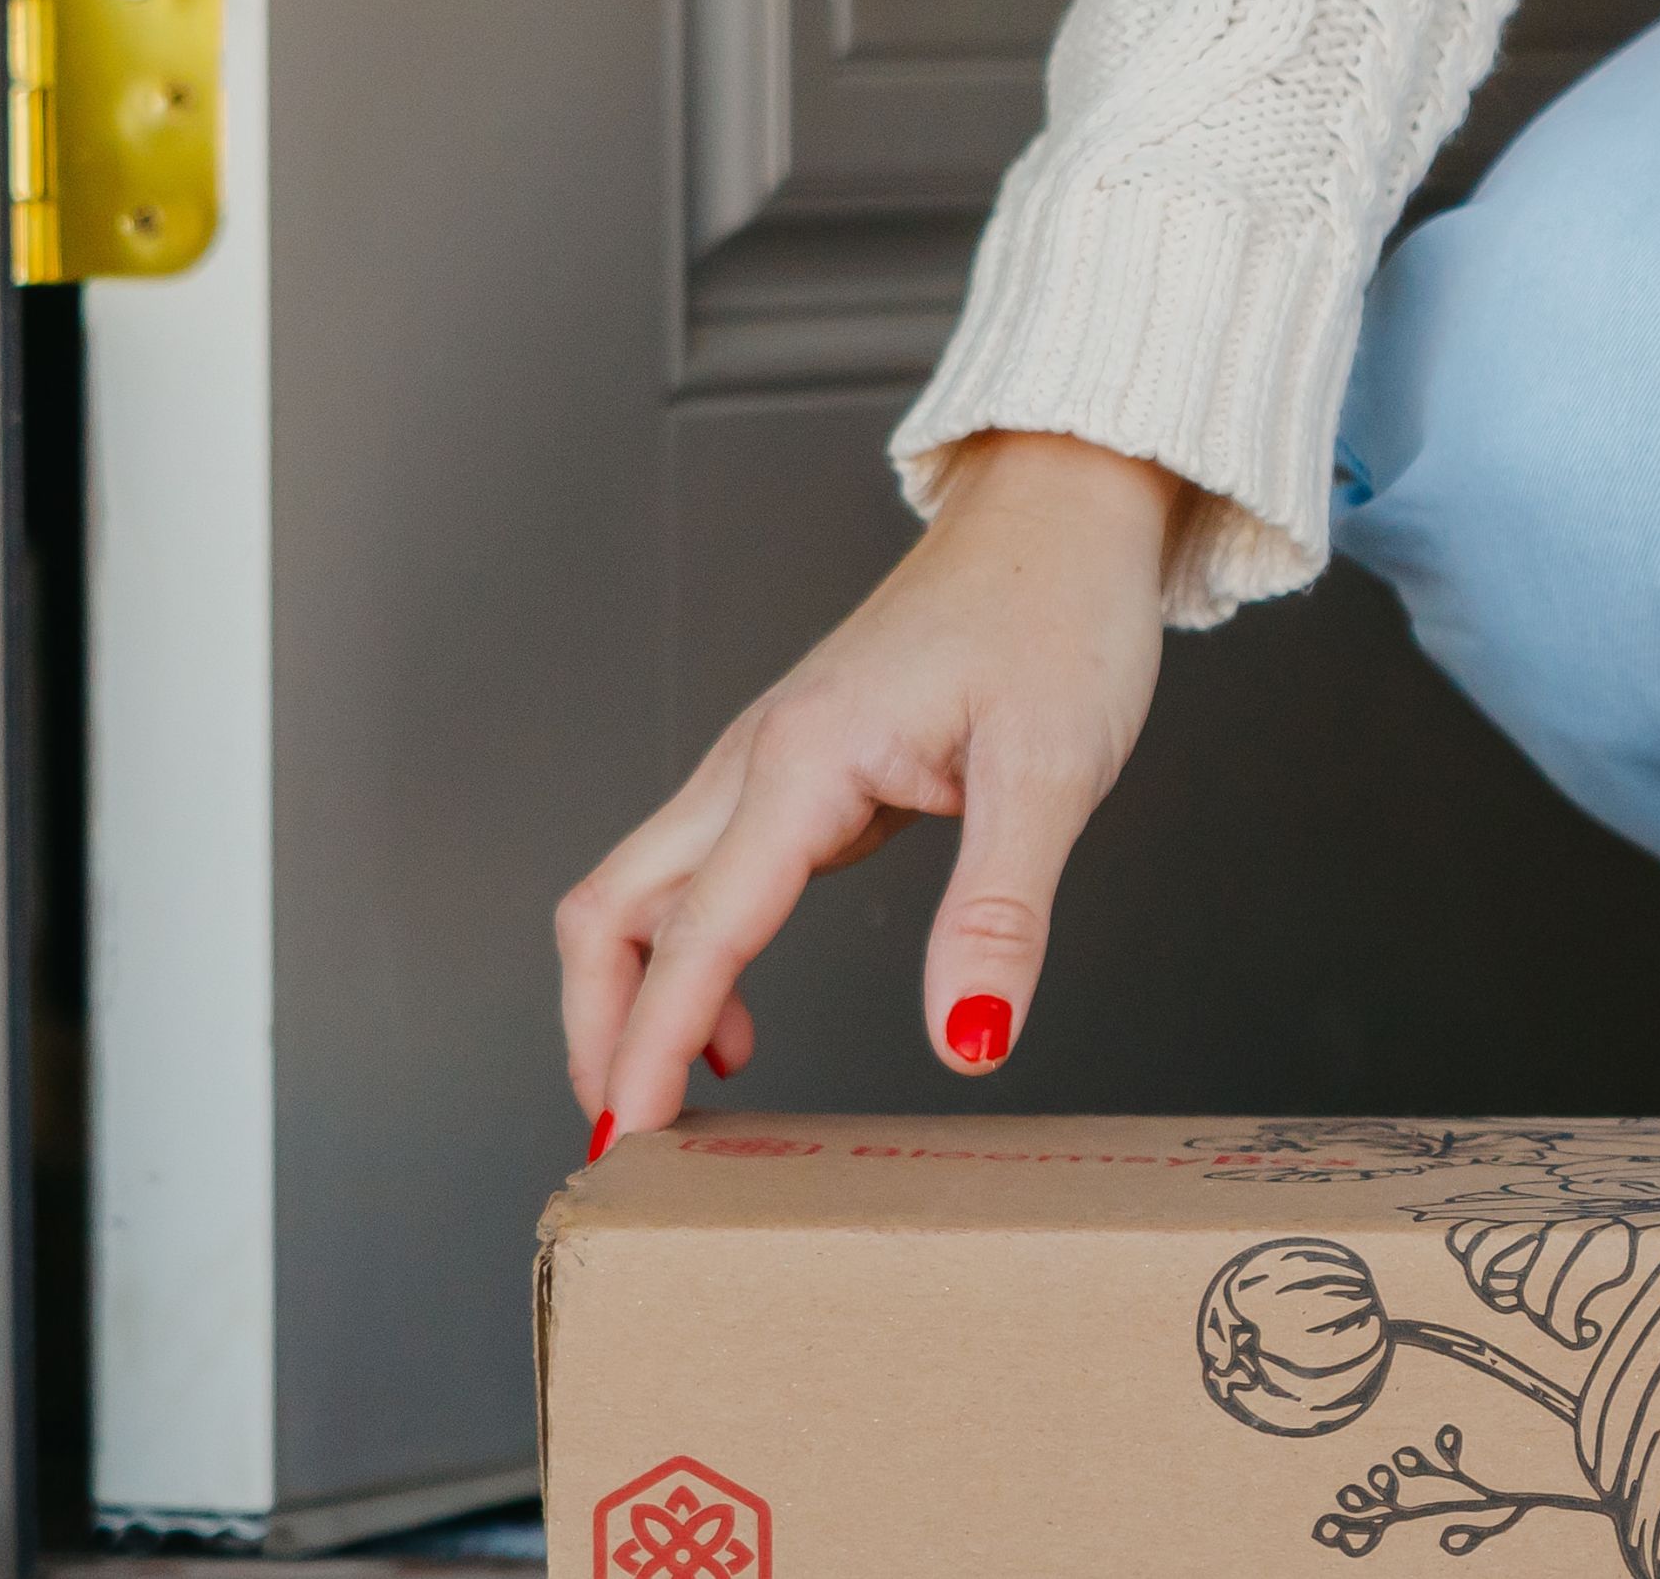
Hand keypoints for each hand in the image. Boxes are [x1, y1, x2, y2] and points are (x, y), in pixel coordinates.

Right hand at [556, 430, 1184, 1148]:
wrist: (1061, 516)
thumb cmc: (1059, 616)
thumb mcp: (1051, 772)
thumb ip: (1000, 915)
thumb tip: (970, 1042)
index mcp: (802, 759)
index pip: (695, 933)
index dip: (649, 1046)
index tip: (627, 1143)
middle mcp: (757, 759)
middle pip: (611, 910)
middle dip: (598, 1027)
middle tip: (629, 1139)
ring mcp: (768, 763)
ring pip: (644, 891)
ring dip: (636, 995)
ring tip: (675, 1103)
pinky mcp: (798, 771)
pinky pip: (706, 878)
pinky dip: (691, 957)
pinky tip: (740, 1019)